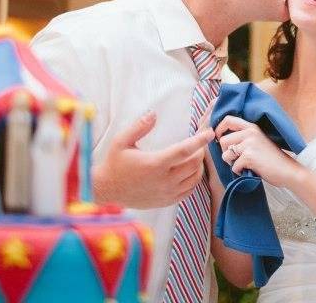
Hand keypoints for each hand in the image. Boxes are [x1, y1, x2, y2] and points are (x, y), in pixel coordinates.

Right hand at [92, 111, 214, 207]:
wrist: (107, 190)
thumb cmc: (114, 164)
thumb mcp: (122, 141)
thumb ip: (139, 127)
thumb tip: (154, 114)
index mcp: (155, 164)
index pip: (184, 150)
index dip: (199, 140)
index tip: (209, 132)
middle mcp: (164, 180)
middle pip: (194, 164)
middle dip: (200, 150)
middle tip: (199, 142)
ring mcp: (167, 193)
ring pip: (194, 178)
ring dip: (199, 165)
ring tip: (195, 154)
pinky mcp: (167, 201)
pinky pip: (189, 190)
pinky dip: (194, 179)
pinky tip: (190, 171)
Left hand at [215, 116, 301, 187]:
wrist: (288, 170)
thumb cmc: (271, 158)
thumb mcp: (258, 140)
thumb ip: (243, 137)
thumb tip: (221, 139)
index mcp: (252, 127)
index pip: (228, 119)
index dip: (219, 129)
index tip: (219, 138)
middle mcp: (250, 132)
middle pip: (223, 140)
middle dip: (226, 152)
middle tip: (237, 159)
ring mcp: (250, 144)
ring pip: (225, 154)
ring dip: (232, 163)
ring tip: (244, 164)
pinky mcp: (249, 156)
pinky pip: (234, 166)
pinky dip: (240, 171)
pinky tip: (251, 170)